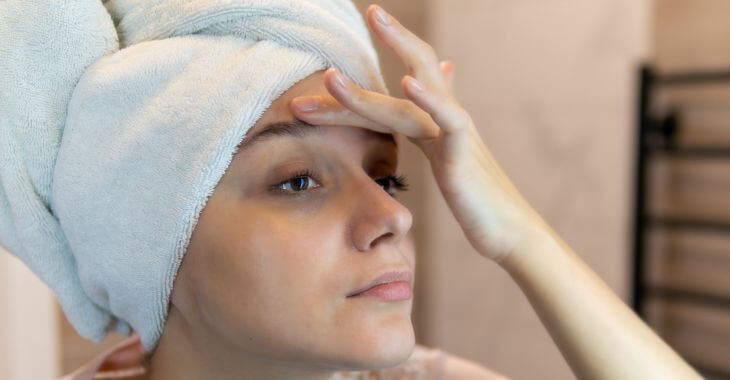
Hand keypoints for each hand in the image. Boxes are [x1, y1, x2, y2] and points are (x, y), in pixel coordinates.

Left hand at [290, 4, 549, 262]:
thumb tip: (438, 84)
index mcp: (436, 122)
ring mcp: (456, 136)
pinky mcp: (464, 159)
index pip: (400, 86)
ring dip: (366, 90)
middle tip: (369, 8)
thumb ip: (438, 121)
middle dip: (392, 38)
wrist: (508, 232)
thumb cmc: (477, 198)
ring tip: (329, 77)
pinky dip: (430, 99)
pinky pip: (450, 121)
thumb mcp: (452, 154)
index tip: (342, 51)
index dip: (378, 64)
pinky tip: (407, 83)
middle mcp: (446, 120)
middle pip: (415, 69)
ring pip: (414, 98)